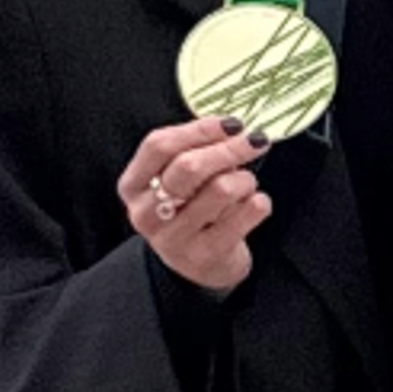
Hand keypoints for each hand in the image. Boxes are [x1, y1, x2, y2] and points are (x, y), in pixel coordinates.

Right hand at [117, 118, 270, 293]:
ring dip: (245, 180)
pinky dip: (258, 203)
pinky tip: (256, 203)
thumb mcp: (181, 183)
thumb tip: (232, 128)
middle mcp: (146, 212)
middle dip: (229, 149)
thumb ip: (196, 153)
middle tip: (256, 141)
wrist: (200, 267)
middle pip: (188, 166)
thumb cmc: (192, 213)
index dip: (199, 130)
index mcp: (134, 186)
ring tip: (247, 183)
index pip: (159, 145)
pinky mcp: (205, 254)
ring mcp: (173, 237)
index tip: (230, 123)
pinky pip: (242, 217)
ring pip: (219, 190)